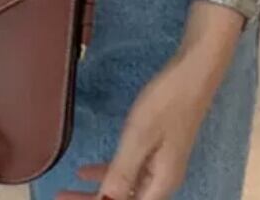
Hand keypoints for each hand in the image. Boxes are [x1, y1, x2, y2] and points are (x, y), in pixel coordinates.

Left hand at [57, 7, 243, 199]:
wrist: (195, 72)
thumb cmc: (168, 100)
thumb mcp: (140, 136)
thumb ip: (122, 171)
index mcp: (161, 182)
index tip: (69, 199)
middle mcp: (163, 179)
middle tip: (63, 195)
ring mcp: (162, 163)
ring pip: (127, 187)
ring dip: (100, 188)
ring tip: (72, 184)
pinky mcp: (159, 147)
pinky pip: (131, 170)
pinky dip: (110, 171)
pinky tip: (90, 168)